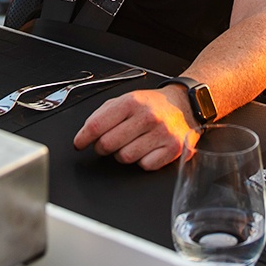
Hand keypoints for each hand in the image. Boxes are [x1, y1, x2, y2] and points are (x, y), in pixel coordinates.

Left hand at [73, 85, 195, 169]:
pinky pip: (146, 165)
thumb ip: (103, 114)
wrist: (186, 104)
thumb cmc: (153, 105)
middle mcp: (147, 116)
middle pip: (108, 144)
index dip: (83, 138)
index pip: (96, 125)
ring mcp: (161, 133)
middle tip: (107, 144)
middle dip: (102, 147)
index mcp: (131, 102)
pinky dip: (143, 161)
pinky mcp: (173, 148)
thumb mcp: (126, 100)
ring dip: (123, 155)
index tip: (79, 144)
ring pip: (125, 157)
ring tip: (130, 144)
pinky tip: (147, 149)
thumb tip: (85, 134)